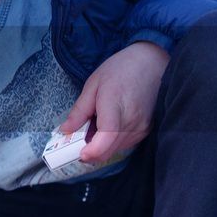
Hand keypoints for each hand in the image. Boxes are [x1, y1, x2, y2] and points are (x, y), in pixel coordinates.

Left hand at [59, 41, 169, 162]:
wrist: (151, 63)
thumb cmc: (120, 70)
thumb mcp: (93, 85)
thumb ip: (79, 111)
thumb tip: (65, 130)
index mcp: (114, 107)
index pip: (105, 139)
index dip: (91, 152)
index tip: (80, 154)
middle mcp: (131, 122)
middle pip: (108, 151)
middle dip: (90, 152)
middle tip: (77, 140)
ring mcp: (142, 128)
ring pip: (115, 150)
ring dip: (102, 146)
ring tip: (96, 125)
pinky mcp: (147, 131)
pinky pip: (125, 143)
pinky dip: (113, 141)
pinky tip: (110, 125)